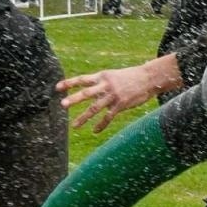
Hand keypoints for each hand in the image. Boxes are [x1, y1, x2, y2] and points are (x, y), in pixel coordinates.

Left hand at [57, 60, 177, 132]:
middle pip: (86, 93)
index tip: (57, 87)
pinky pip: (108, 116)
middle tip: (62, 104)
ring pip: (95, 108)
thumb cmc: (131, 77)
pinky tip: (95, 131)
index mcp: (103, 76)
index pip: (82, 79)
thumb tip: (87, 91)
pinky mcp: (121, 104)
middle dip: (74, 99)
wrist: (149, 78)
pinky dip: (101, 125)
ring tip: (74, 125)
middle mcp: (106, 85)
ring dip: (84, 117)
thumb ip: (101, 83)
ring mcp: (114, 95)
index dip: (69, 83)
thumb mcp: (114, 76)